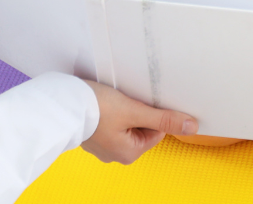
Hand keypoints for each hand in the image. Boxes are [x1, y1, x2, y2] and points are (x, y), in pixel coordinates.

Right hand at [81, 81, 196, 163]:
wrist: (61, 102)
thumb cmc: (96, 108)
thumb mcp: (134, 111)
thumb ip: (163, 118)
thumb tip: (191, 126)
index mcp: (129, 153)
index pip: (157, 132)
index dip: (153, 113)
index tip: (143, 101)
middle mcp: (115, 154)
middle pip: (141, 128)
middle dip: (137, 110)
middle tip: (126, 99)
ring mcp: (102, 144)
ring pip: (125, 123)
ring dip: (123, 108)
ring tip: (112, 99)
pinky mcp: (92, 133)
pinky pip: (110, 121)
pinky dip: (109, 110)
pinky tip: (103, 101)